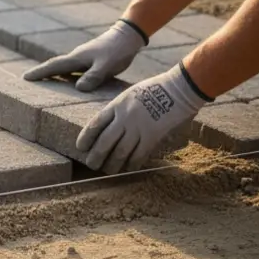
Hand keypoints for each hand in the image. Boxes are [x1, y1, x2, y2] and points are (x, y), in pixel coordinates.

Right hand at [22, 19, 147, 90]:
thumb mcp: (106, 65)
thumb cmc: (118, 50)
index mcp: (76, 58)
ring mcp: (84, 58)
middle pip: (55, 66)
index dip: (39, 72)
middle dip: (42, 73)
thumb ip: (94, 76)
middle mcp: (77, 58)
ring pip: (64, 68)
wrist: (128, 35)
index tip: (25, 77)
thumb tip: (79, 88)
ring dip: (54, 74)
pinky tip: (71, 82)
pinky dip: (67, 75)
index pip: (53, 66)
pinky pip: (74, 69)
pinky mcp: (92, 60)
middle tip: (28, 80)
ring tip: (45, 84)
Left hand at [76, 64, 207, 173]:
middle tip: (91, 165)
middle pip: (104, 141)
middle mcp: (124, 118)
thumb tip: (110, 125)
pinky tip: (128, 168)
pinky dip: (132, 163)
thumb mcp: (130, 94)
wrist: (179, 88)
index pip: (95, 124)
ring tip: (108, 170)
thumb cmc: (155, 89)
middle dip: (96, 156)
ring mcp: (138, 128)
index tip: (80, 147)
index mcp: (117, 105)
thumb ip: (120, 110)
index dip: (86, 137)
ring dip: (112, 164)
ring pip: (120, 151)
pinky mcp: (153, 136)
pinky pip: (139, 154)